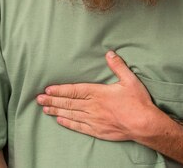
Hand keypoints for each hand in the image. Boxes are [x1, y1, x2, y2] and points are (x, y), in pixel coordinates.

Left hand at [36, 51, 160, 140]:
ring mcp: (94, 120)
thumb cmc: (138, 102)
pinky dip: (68, 123)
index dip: (59, 89)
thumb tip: (110, 53)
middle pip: (68, 103)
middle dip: (52, 100)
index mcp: (98, 93)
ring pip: (70, 114)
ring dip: (57, 111)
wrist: (144, 124)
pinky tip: (60, 121)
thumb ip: (118, 66)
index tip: (47, 89)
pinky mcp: (97, 130)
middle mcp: (92, 107)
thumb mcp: (130, 80)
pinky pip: (79, 127)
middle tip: (38, 99)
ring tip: (45, 109)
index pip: (74, 90)